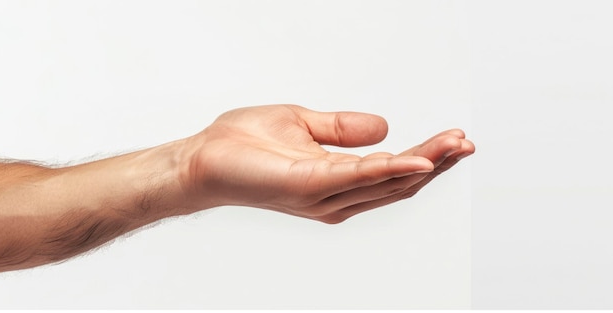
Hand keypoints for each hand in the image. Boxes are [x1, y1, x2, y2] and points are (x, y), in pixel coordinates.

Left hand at [178, 105, 474, 222]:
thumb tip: (387, 127)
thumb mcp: (305, 125)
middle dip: (436, 162)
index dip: (426, 156)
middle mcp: (335, 195)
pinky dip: (390, 169)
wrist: (203, 157)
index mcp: (336, 179)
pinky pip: (357, 177)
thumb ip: (344, 130)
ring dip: (425, 163)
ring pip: (386, 182)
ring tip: (456, 145)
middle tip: (466, 142)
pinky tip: (417, 160)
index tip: (454, 138)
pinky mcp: (308, 187)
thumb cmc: (245, 145)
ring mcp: (323, 195)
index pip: (391, 171)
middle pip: (397, 182)